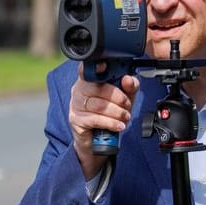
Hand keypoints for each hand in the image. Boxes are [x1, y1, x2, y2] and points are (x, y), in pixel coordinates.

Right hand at [69, 62, 138, 178]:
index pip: (87, 70)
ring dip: (117, 112)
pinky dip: (111, 123)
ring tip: (125, 117)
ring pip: (99, 105)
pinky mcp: (76, 120)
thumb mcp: (124, 98)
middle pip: (99, 88)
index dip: (95, 67)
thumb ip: (129, 87)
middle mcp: (79, 90)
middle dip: (119, 98)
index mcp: (89, 80)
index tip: (104, 66)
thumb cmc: (110, 113)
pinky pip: (95, 119)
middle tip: (127, 105)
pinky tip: (119, 125)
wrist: (99, 138)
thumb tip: (128, 79)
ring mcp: (76, 105)